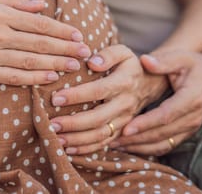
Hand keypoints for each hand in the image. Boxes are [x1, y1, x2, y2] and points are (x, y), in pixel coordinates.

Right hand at [0, 0, 90, 84]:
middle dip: (66, 49)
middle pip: (39, 44)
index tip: (78, 36)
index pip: (39, 23)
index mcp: (0, 13)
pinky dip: (34, 78)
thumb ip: (16, 1)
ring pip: (30, 61)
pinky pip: (13, 76)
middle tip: (85, 53)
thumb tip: (42, 6)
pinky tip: (50, 78)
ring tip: (74, 66)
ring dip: (55, 64)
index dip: (62, 31)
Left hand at [48, 44, 168, 154]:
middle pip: (99, 118)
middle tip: (51, 124)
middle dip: (73, 123)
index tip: (55, 98)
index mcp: (124, 82)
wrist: (151, 84)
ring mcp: (125, 119)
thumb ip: (108, 55)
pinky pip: (105, 143)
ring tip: (56, 138)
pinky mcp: (122, 130)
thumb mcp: (123, 52)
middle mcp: (125, 103)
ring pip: (101, 134)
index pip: (99, 90)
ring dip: (77, 139)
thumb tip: (92, 63)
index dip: (77, 96)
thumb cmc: (129, 65)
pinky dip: (86, 148)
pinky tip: (68, 148)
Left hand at [112, 49, 201, 155]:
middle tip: (113, 140)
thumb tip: (144, 60)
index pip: (166, 115)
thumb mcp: (182, 57)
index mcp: (192, 97)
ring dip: (139, 147)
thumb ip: (163, 60)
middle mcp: (194, 117)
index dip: (146, 123)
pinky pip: (166, 146)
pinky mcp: (187, 133)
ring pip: (163, 143)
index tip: (126, 128)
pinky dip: (147, 149)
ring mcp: (191, 128)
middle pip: (162, 133)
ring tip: (116, 145)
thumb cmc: (195, 64)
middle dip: (137, 139)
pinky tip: (129, 146)